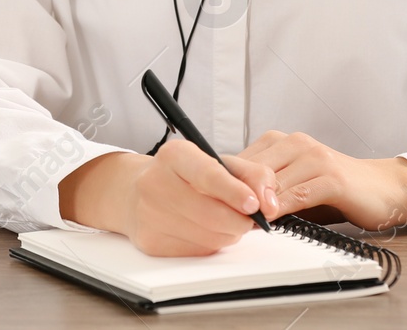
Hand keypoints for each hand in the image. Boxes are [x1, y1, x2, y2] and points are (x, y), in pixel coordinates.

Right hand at [58, 142, 280, 256]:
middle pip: (213, 214)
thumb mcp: (219, 162)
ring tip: (225, 221)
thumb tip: (269, 203)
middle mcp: (155, 182)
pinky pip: (198, 251)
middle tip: (249, 218)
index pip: (208, 174)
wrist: (137, 192)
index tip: (255, 205)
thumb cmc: (185, 176)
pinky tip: (204, 229)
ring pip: (210, 237)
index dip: (235, 192)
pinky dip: (211, 243)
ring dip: (229, 233)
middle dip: (240, 220)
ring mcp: (149, 215)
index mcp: (174, 155)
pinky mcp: (151, 242)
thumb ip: (253, 175)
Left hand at [235, 130, 406, 230]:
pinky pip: (299, 192)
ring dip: (255, 202)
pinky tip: (271, 219)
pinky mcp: (332, 176)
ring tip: (240, 220)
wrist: (383, 188)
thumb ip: (266, 192)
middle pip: (252, 168)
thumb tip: (229, 208)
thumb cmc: (335, 191)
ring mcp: (315, 157)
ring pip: (272, 179)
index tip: (210, 203)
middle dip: (235, 193)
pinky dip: (282, 207)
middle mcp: (295, 143)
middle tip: (220, 216)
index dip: (224, 183)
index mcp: (281, 142)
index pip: (241, 159)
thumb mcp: (294, 187)